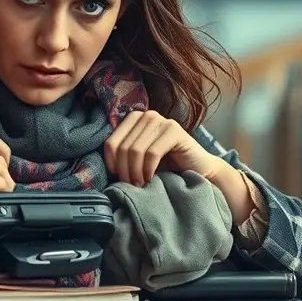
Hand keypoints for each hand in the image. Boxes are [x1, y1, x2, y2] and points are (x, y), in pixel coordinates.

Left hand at [104, 110, 220, 185]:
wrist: (198, 170)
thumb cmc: (167, 166)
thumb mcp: (139, 159)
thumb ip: (123, 154)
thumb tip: (102, 166)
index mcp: (134, 119)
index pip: (110, 142)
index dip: (112, 164)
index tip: (119, 179)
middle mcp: (147, 115)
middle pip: (122, 147)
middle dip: (124, 171)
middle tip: (132, 185)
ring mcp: (161, 120)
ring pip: (135, 150)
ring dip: (135, 172)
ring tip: (141, 183)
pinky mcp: (174, 130)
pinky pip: (152, 153)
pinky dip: (148, 169)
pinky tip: (151, 178)